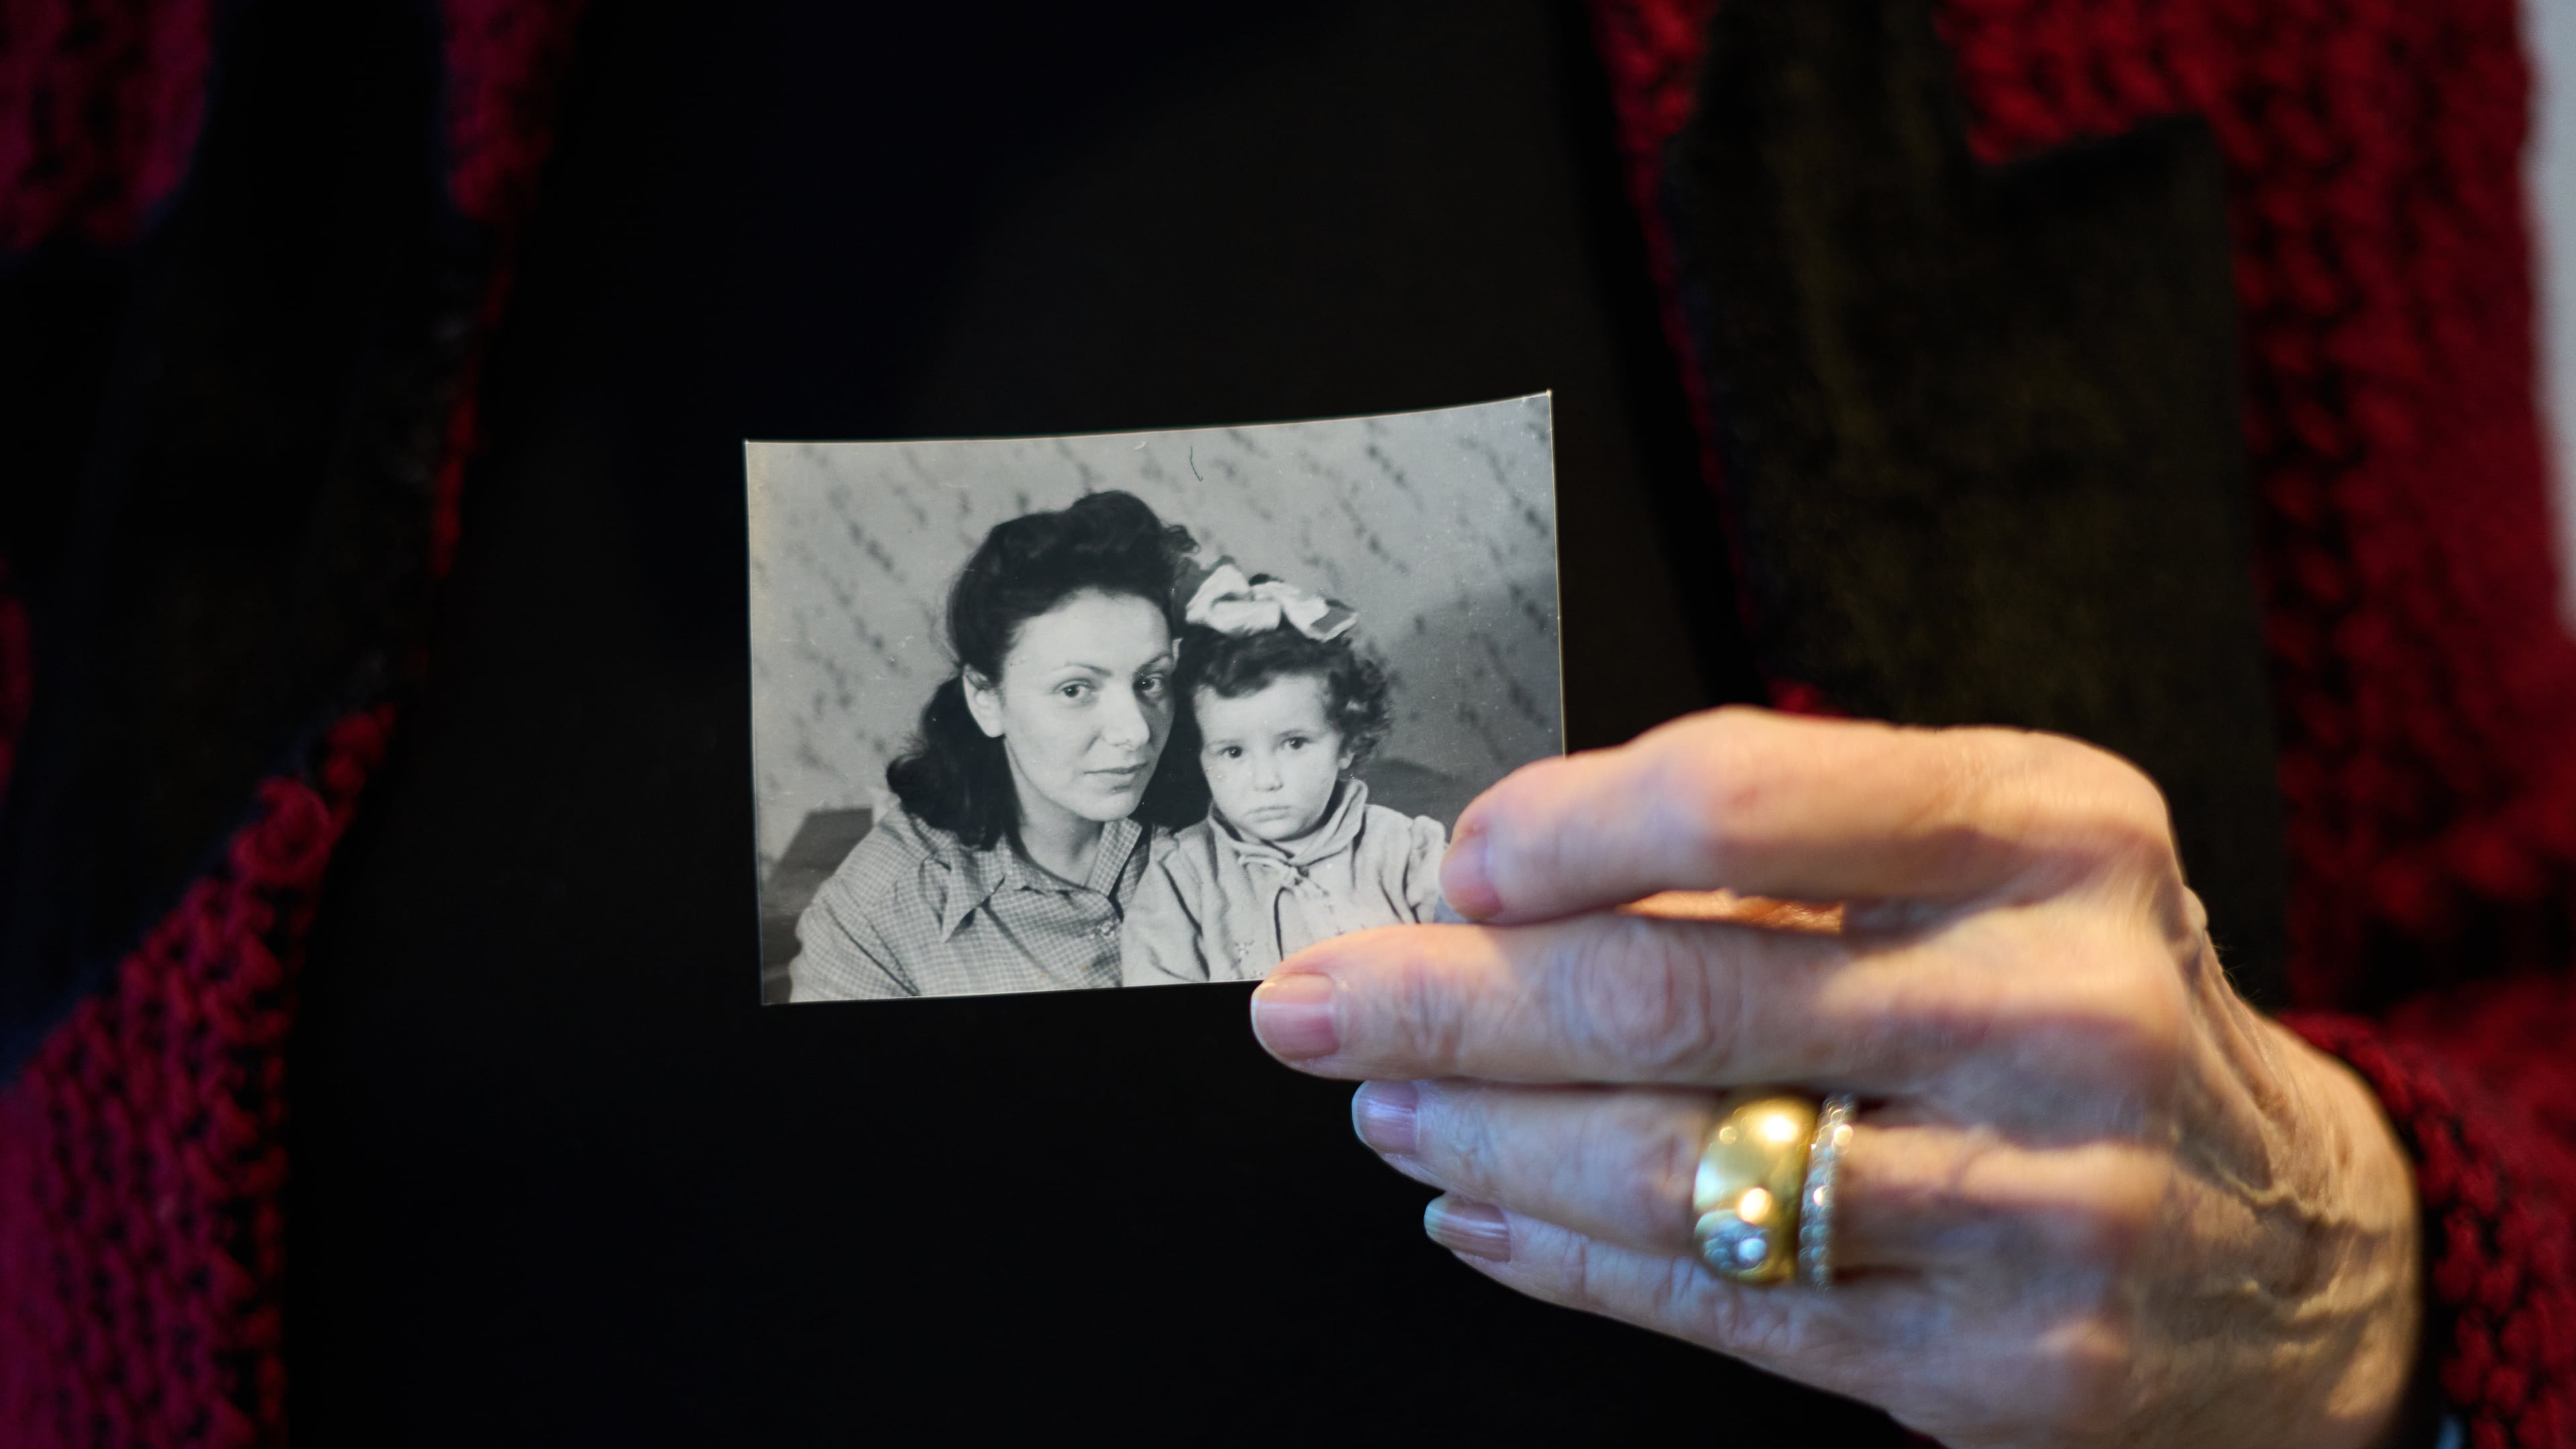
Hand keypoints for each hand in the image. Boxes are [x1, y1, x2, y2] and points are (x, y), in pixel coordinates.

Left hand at [1249, 708, 2421, 1448]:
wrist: (2300, 1243)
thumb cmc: (2093, 997)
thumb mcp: (2011, 857)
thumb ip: (1799, 840)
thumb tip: (1517, 879)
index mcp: (2051, 835)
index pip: (1740, 799)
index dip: (1562, 830)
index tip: (1459, 862)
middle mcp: (2052, 1009)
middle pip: (1668, 998)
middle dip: (1444, 999)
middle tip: (1307, 997)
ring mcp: (2032, 1204)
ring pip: (1672, 1171)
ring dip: (1478, 1136)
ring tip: (1377, 1100)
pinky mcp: (1995, 1366)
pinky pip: (1718, 1308)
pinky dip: (1564, 1254)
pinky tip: (1475, 1207)